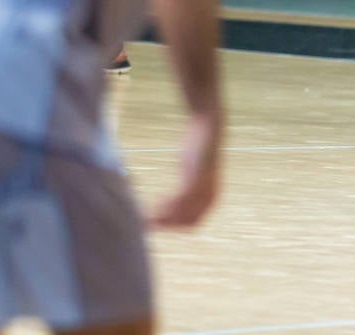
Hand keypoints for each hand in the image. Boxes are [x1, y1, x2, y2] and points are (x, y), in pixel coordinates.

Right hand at [147, 112, 221, 229]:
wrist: (207, 128)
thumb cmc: (197, 147)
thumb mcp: (192, 170)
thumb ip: (186, 185)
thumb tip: (174, 195)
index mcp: (210, 199)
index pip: (191, 223)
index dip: (172, 226)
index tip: (154, 225)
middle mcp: (209, 197)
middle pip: (187, 223)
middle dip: (166, 225)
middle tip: (146, 224)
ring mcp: (203, 188)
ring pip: (182, 213)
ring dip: (163, 218)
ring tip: (145, 217)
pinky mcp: (196, 178)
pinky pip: (180, 199)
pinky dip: (166, 205)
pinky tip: (154, 203)